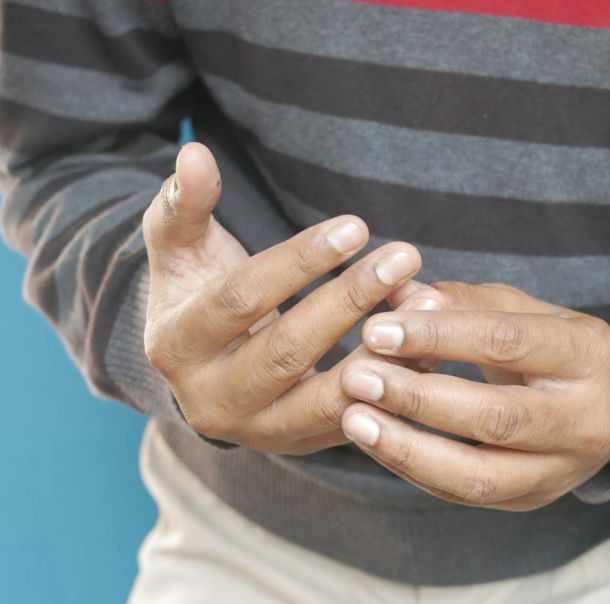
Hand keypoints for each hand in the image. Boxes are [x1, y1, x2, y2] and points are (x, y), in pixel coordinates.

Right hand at [142, 142, 421, 454]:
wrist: (207, 367)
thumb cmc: (196, 292)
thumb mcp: (180, 249)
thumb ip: (183, 205)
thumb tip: (193, 153)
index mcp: (176, 348)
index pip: (242, 299)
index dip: (299, 261)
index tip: (356, 226)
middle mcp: (212, 403)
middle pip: (288, 350)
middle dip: (350, 300)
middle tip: (405, 255)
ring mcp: (260, 433)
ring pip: (329, 399)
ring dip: (385, 350)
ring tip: (432, 300)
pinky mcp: (303, 445)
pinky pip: (358, 418)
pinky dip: (397, 382)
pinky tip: (434, 342)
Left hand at [338, 283, 609, 509]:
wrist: (608, 410)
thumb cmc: (551, 348)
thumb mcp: (520, 310)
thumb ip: (460, 301)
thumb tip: (394, 295)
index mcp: (587, 354)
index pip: (508, 343)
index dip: (439, 337)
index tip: (377, 329)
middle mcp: (585, 419)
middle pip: (495, 417)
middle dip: (418, 398)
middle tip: (357, 376)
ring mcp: (562, 470)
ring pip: (479, 476)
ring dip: (407, 449)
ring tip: (354, 419)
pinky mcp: (532, 500)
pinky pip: (465, 495)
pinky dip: (413, 469)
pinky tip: (374, 441)